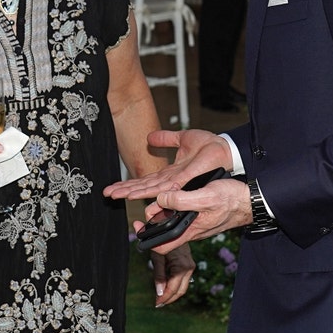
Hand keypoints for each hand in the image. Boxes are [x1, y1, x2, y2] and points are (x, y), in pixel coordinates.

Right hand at [103, 129, 231, 200]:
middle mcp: (171, 180)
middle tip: (106, 194)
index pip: (145, 180)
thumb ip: (166, 139)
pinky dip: (150, 192)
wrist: (226, 149)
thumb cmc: (209, 146)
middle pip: (143, 187)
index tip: (113, 187)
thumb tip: (149, 137)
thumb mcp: (183, 138)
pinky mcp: (185, 179)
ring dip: (132, 192)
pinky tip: (138, 195)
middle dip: (124, 190)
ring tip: (116, 195)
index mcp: (170, 173)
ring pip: (150, 189)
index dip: (128, 183)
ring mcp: (178, 182)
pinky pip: (165, 187)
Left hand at [133, 178, 252, 254]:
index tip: (138, 226)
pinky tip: (172, 195)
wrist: (251, 200)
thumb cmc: (231, 199)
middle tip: (148, 207)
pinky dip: (173, 207)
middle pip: (164, 233)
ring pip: (172, 223)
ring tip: (158, 198)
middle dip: (152, 221)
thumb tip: (161, 199)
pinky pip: (182, 215)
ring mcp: (196, 223)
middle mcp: (191, 230)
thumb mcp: (204, 196)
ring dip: (162, 212)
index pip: (161, 247)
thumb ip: (181, 200)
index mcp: (189, 230)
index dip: (147, 240)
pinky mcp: (200, 215)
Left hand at [150, 243, 194, 307]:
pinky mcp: (189, 265)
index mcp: (182, 266)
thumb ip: (159, 275)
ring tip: (161, 299)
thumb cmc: (163, 240)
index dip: (165, 297)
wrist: (173, 229)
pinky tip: (165, 289)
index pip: (173, 288)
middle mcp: (189, 267)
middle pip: (181, 290)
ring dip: (172, 294)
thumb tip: (159, 292)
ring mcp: (190, 266)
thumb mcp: (157, 256)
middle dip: (169, 299)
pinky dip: (174, 286)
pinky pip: (183, 280)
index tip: (157, 303)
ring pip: (183, 287)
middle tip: (158, 304)